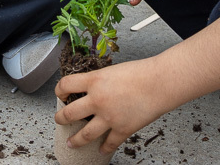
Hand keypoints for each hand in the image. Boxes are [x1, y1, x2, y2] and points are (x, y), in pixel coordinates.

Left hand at [55, 58, 178, 154]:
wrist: (160, 83)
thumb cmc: (141, 72)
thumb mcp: (112, 70)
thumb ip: (98, 80)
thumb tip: (91, 88)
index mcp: (93, 81)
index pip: (65, 85)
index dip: (59, 90)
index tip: (60, 94)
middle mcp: (97, 100)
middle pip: (69, 114)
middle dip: (60, 119)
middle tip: (59, 120)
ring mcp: (109, 117)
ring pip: (84, 134)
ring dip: (75, 140)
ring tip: (71, 142)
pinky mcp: (122, 129)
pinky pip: (109, 143)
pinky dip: (105, 148)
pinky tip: (101, 150)